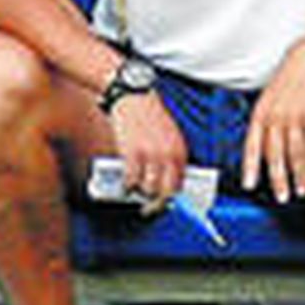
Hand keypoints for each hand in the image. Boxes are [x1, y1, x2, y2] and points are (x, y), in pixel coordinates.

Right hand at [109, 92, 188, 213]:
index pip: (180, 185)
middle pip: (166, 192)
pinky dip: (126, 185)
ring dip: (139, 193)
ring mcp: (151, 156)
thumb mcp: (168, 136)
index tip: (162, 204)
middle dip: (156, 204)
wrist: (133, 97)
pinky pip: (131, 179)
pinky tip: (124, 182)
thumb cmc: (149, 116)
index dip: (170, 198)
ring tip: (133, 190)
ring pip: (147, 189)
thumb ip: (169, 157)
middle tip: (147, 208)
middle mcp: (169, 156)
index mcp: (180, 152)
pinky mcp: (133, 153)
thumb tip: (162, 181)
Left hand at [242, 37, 304, 202]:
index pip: (251, 145)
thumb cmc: (286, 83)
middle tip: (281, 197)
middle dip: (278, 178)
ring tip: (300, 190)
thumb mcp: (268, 100)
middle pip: (275, 154)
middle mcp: (275, 116)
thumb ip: (264, 124)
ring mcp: (295, 115)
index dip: (249, 166)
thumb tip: (261, 152)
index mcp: (260, 113)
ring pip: (296, 152)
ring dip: (300, 174)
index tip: (248, 185)